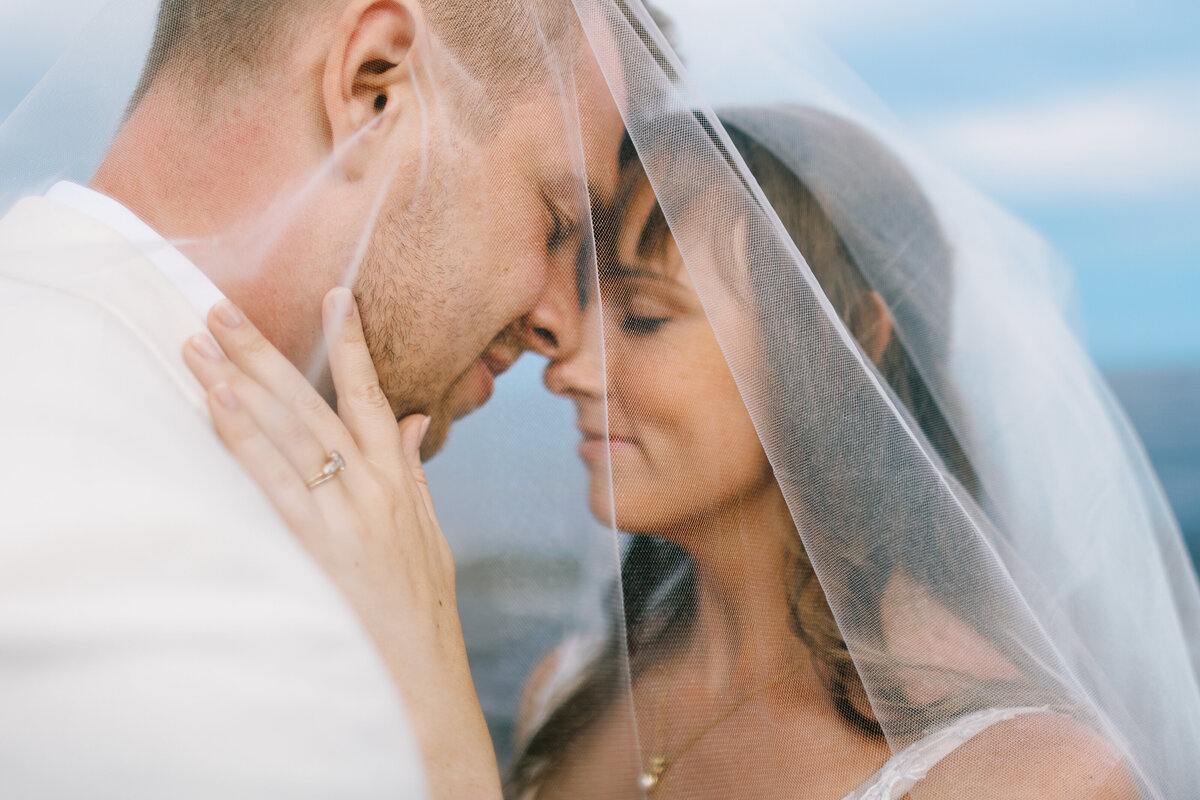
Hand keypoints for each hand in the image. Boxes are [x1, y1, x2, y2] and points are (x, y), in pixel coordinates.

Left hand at [183, 288, 499, 799]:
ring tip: (199, 345)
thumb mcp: (427, 529)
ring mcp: (344, 511)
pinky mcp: (316, 542)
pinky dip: (242, 438)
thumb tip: (410, 417)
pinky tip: (215, 404)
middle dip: (262, 353)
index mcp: (397, 477)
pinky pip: (272, 479)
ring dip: (238, 382)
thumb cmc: (420, 600)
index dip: (352, 344)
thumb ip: (412, 468)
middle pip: (310, 403)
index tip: (334, 296)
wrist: (417, 663)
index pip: (373, 394)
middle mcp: (371, 484)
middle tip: (219, 310)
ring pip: (286, 431)